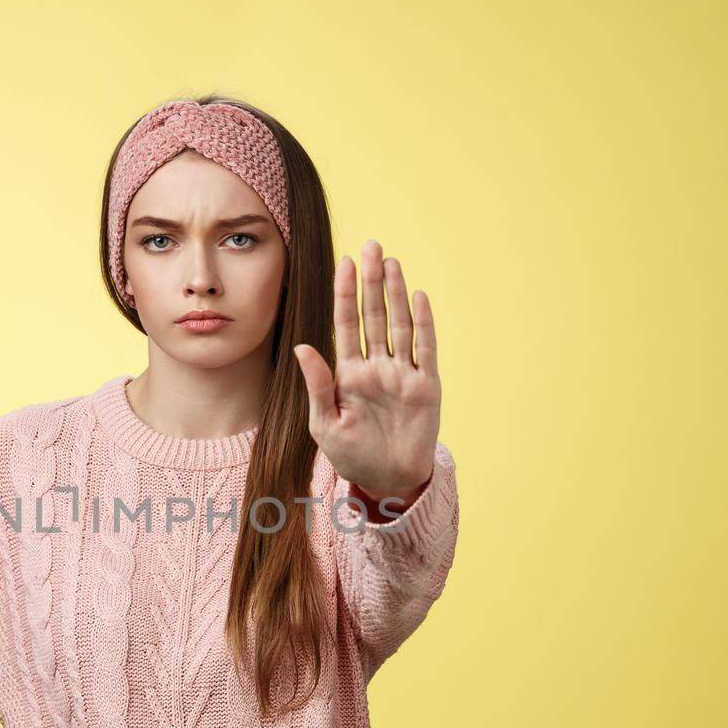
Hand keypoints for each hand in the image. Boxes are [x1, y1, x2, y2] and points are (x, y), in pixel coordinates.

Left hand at [293, 240, 441, 511]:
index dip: (344, 294)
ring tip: (390, 262)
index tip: (343, 263)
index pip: (345, 324)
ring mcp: (402, 374)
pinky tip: (417, 296)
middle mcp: (376, 367)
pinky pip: (425, 349)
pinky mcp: (426, 386)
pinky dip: (422, 323)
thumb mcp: (324, 425)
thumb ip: (316, 385)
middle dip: (371, 282)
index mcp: (348, 374)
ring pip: (398, 325)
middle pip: (373, 316)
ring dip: (395, 293)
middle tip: (371, 246)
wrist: (388, 481)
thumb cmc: (352, 457)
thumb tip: (302, 346)